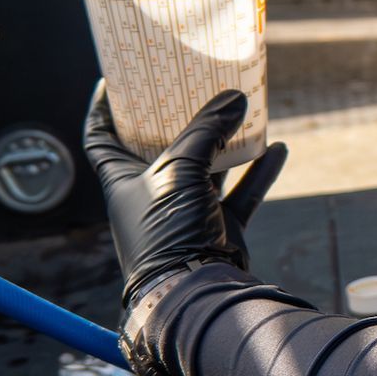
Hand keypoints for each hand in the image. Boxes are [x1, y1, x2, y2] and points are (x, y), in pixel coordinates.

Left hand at [84, 87, 288, 309]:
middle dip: (176, 119)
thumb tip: (235, 98)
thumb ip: (207, 130)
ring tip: (240, 111)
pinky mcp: (216, 229)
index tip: (113, 82)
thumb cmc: (169, 231)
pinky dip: (257, 173)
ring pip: (205, 169)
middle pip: (160, 147)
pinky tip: (276, 148)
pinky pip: (239, 194)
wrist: (195, 293)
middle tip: (191, 87)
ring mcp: (185, 213)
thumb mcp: (181, 169)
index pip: (100, 137)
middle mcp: (150, 195)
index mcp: (122, 180)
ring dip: (224, 143)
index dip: (103, 109)